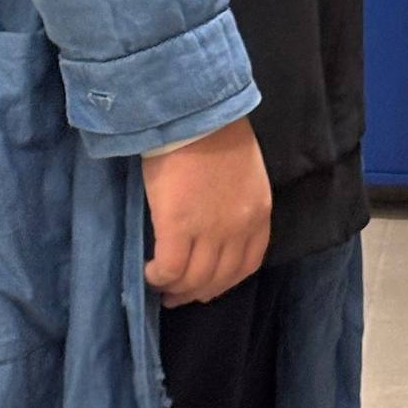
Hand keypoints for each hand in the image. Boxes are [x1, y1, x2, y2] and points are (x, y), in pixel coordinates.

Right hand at [143, 118, 270, 305]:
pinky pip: (170, 269)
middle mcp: (239, 229)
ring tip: (161, 287)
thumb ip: (236, 203)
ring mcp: (210, 231)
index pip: (247, 265)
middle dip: (198, 292)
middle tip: (178, 296)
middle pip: (219, 279)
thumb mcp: (243, 173)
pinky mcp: (178, 227)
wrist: (193, 112)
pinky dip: (158, 277)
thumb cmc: (215, 132)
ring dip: (176, 290)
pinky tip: (149, 273)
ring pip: (194, 279)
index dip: (224, 282)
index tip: (207, 286)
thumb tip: (215, 224)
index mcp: (258, 213)